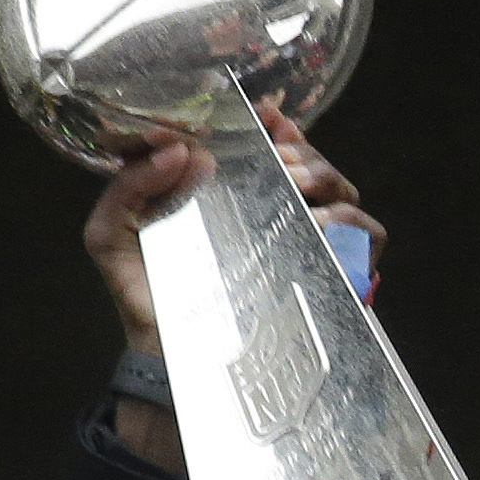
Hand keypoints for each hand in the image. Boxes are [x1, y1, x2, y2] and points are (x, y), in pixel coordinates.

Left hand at [85, 108, 383, 471]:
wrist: (171, 366)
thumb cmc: (149, 301)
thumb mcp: (112, 237)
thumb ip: (127, 188)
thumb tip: (182, 149)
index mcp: (234, 202)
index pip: (270, 149)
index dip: (276, 125)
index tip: (268, 114)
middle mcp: (279, 221)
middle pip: (313, 163)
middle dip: (302, 150)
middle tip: (279, 156)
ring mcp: (311, 250)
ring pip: (344, 191)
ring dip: (325, 177)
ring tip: (295, 183)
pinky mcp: (336, 280)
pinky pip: (366, 237)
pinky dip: (350, 220)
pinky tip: (318, 222)